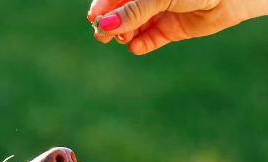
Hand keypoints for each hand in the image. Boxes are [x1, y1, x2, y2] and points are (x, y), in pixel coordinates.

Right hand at [87, 0, 246, 54]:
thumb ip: (133, 11)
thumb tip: (104, 24)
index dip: (104, 7)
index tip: (94, 19)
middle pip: (123, 12)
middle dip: (112, 24)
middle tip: (101, 36)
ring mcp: (162, 12)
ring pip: (135, 27)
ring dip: (126, 34)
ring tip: (124, 40)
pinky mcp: (173, 29)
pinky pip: (152, 39)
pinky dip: (142, 44)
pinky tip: (135, 47)